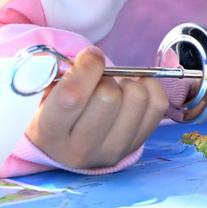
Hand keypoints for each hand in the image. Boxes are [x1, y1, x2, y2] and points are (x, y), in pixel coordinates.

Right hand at [25, 47, 169, 168]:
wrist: (71, 145)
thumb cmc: (58, 112)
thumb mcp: (48, 94)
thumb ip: (64, 74)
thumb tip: (93, 57)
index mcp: (50, 134)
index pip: (72, 96)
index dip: (86, 68)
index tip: (91, 56)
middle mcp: (81, 149)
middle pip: (109, 97)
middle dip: (107, 77)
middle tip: (101, 79)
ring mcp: (113, 150)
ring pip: (137, 99)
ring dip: (128, 83)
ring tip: (116, 87)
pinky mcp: (137, 144)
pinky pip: (158, 104)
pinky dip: (150, 87)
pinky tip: (134, 89)